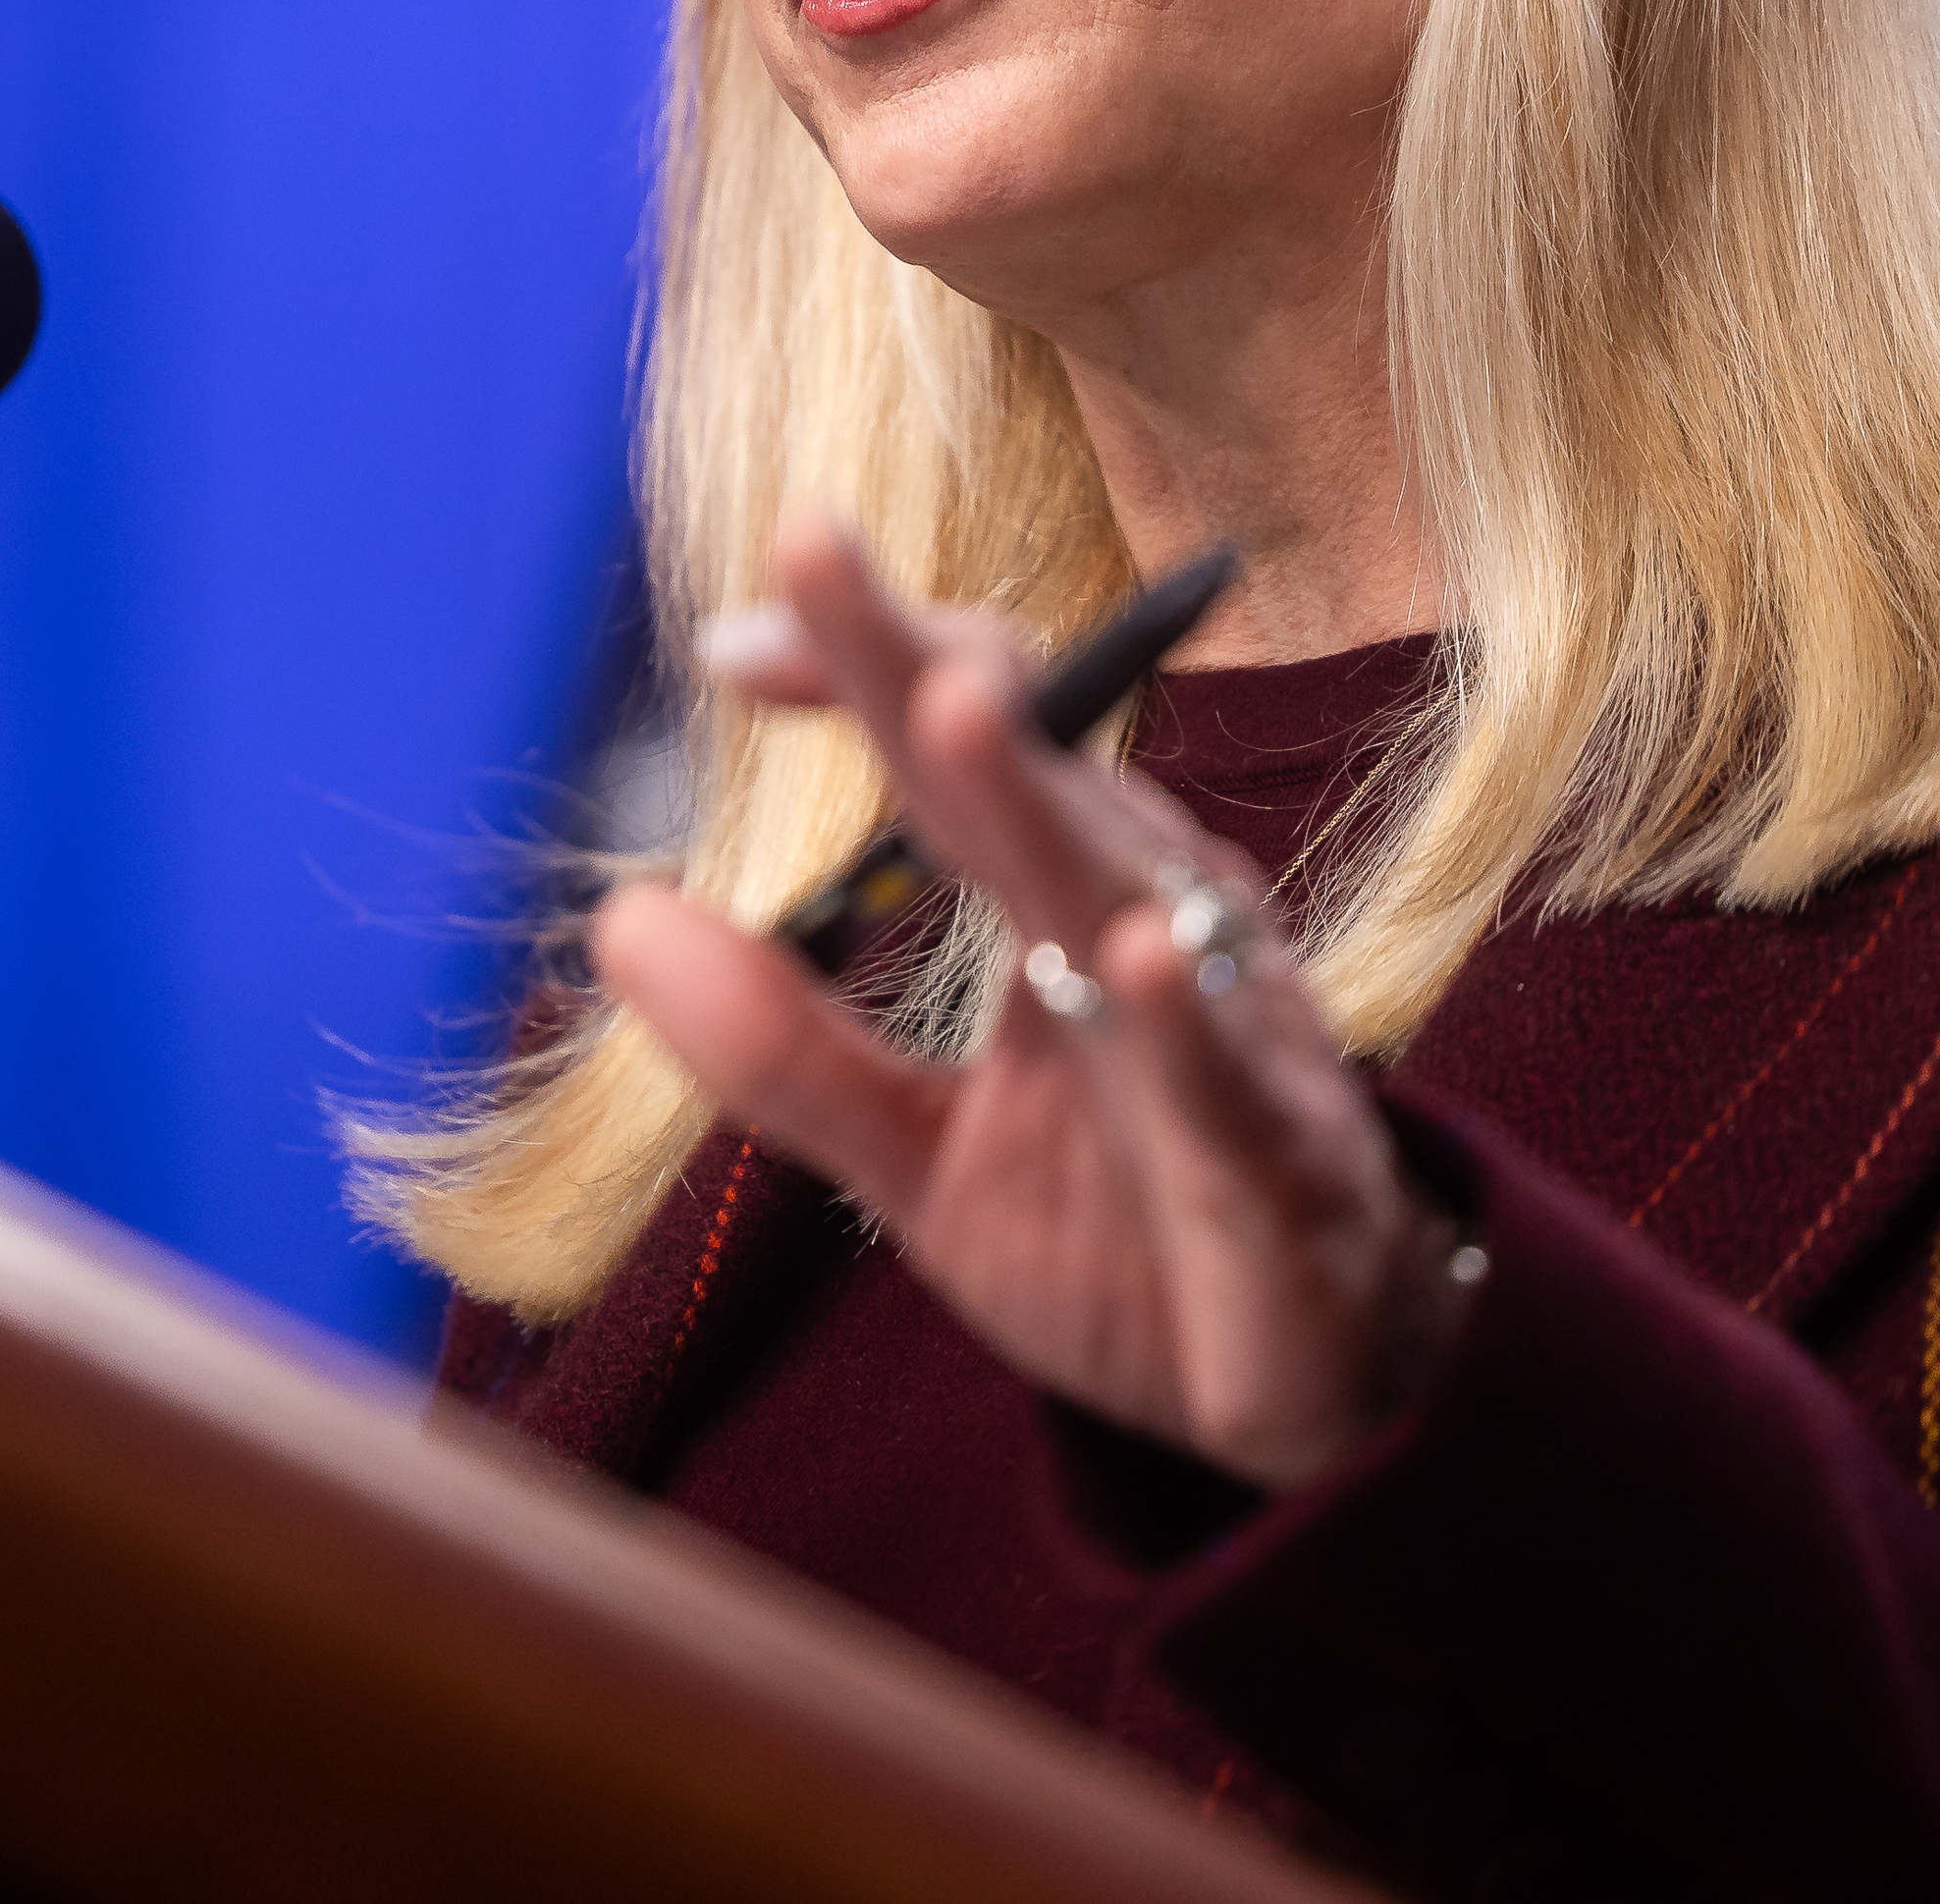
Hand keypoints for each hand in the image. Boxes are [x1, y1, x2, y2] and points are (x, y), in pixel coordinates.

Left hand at [590, 518, 1469, 1487]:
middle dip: (924, 659)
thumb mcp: (919, 1157)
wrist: (1323, 1398)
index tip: (728, 643)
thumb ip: (782, 1048)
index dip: (859, 670)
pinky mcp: (1276, 1167)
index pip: (958, 749)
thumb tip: (616, 917)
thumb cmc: (1125, 1242)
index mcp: (1064, 904)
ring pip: (1124, 893)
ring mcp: (1224, 1035)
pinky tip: (1134, 958)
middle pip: (1028, 770)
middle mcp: (1152, 925)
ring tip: (951, 704)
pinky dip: (1185, 1021)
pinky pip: (1225, 1081)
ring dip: (1040, 797)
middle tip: (809, 541)